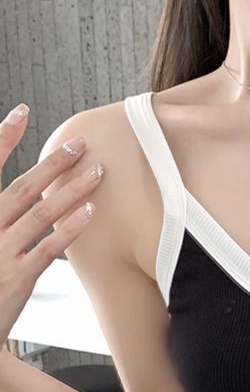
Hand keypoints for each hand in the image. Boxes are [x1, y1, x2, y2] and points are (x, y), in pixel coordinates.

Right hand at [0, 101, 103, 351]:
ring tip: (98, 173)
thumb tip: (25, 196)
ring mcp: (1, 252)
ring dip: (72, 190)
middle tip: (80, 143)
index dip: (2, 139)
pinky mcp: (19, 277)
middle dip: (53, 163)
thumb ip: (2, 214)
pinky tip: (91, 213)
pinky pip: (49, 248)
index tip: (20, 114)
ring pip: (41, 213)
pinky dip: (70, 229)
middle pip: (22, 187)